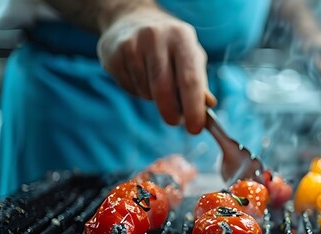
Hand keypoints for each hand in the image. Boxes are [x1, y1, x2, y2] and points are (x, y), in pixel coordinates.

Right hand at [97, 8, 215, 133]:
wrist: (131, 20)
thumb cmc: (169, 44)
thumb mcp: (189, 55)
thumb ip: (199, 82)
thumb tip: (206, 108)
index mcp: (182, 37)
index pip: (190, 79)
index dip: (193, 108)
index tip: (195, 128)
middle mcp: (156, 38)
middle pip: (164, 89)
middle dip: (171, 112)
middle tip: (175, 121)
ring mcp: (132, 45)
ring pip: (146, 91)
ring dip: (154, 98)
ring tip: (156, 82)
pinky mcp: (113, 55)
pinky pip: (129, 87)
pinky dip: (138, 91)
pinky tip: (140, 75)